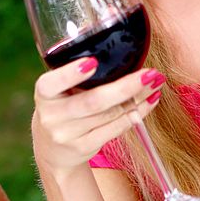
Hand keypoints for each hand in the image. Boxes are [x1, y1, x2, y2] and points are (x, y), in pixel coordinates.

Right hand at [32, 58, 164, 175]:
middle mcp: (52, 116)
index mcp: (44, 93)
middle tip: (149, 73)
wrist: (52, 149)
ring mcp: (68, 135)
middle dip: (125, 87)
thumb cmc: (62, 104)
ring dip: (138, 97)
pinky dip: (137, 113)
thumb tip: (121, 50)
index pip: (51, 83)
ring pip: (110, 115)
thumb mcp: (58, 88)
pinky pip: (116, 129)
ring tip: (155, 82)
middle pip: (92, 102)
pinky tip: (150, 100)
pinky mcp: (85, 147)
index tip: (92, 62)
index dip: (70, 74)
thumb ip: (77, 73)